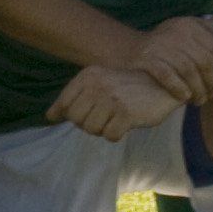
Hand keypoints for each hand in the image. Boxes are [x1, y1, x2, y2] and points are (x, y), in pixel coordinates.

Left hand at [49, 62, 181, 142]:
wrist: (163, 84)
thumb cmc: (128, 86)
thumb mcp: (100, 83)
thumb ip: (74, 97)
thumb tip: (49, 116)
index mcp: (89, 75)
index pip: (65, 104)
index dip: (71, 115)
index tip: (87, 114)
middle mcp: (97, 85)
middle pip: (77, 120)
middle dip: (89, 123)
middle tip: (105, 116)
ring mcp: (112, 99)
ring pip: (92, 130)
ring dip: (103, 129)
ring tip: (116, 118)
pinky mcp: (126, 114)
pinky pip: (110, 136)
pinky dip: (117, 134)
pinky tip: (125, 123)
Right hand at [128, 15, 212, 103]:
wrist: (130, 50)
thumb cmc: (166, 46)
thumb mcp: (185, 32)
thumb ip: (206, 33)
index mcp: (188, 24)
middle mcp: (176, 30)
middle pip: (204, 60)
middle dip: (211, 82)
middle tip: (211, 95)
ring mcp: (160, 44)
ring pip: (188, 69)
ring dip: (197, 89)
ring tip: (199, 101)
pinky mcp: (147, 58)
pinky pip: (167, 75)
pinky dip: (178, 88)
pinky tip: (184, 97)